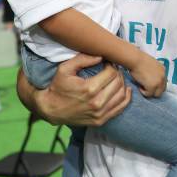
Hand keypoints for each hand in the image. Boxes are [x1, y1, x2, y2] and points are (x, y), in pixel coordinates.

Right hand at [16, 53, 130, 126]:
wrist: (51, 109)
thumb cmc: (57, 87)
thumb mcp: (65, 69)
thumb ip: (83, 59)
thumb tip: (101, 55)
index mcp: (89, 88)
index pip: (111, 73)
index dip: (111, 65)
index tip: (107, 62)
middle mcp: (97, 103)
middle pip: (118, 83)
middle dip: (117, 72)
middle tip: (112, 68)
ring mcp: (100, 114)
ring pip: (122, 95)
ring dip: (122, 83)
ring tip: (116, 77)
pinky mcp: (101, 121)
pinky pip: (120, 108)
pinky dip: (126, 98)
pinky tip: (124, 89)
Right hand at [129, 52, 166, 97]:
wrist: (135, 60)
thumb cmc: (139, 60)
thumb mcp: (151, 64)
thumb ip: (154, 71)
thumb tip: (151, 80)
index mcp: (163, 70)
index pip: (163, 82)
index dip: (156, 85)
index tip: (149, 84)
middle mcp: (163, 76)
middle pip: (162, 90)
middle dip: (154, 90)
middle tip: (146, 87)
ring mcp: (159, 82)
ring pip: (157, 94)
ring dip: (149, 92)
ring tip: (142, 86)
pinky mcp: (152, 87)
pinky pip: (149, 94)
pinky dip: (143, 92)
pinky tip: (139, 86)